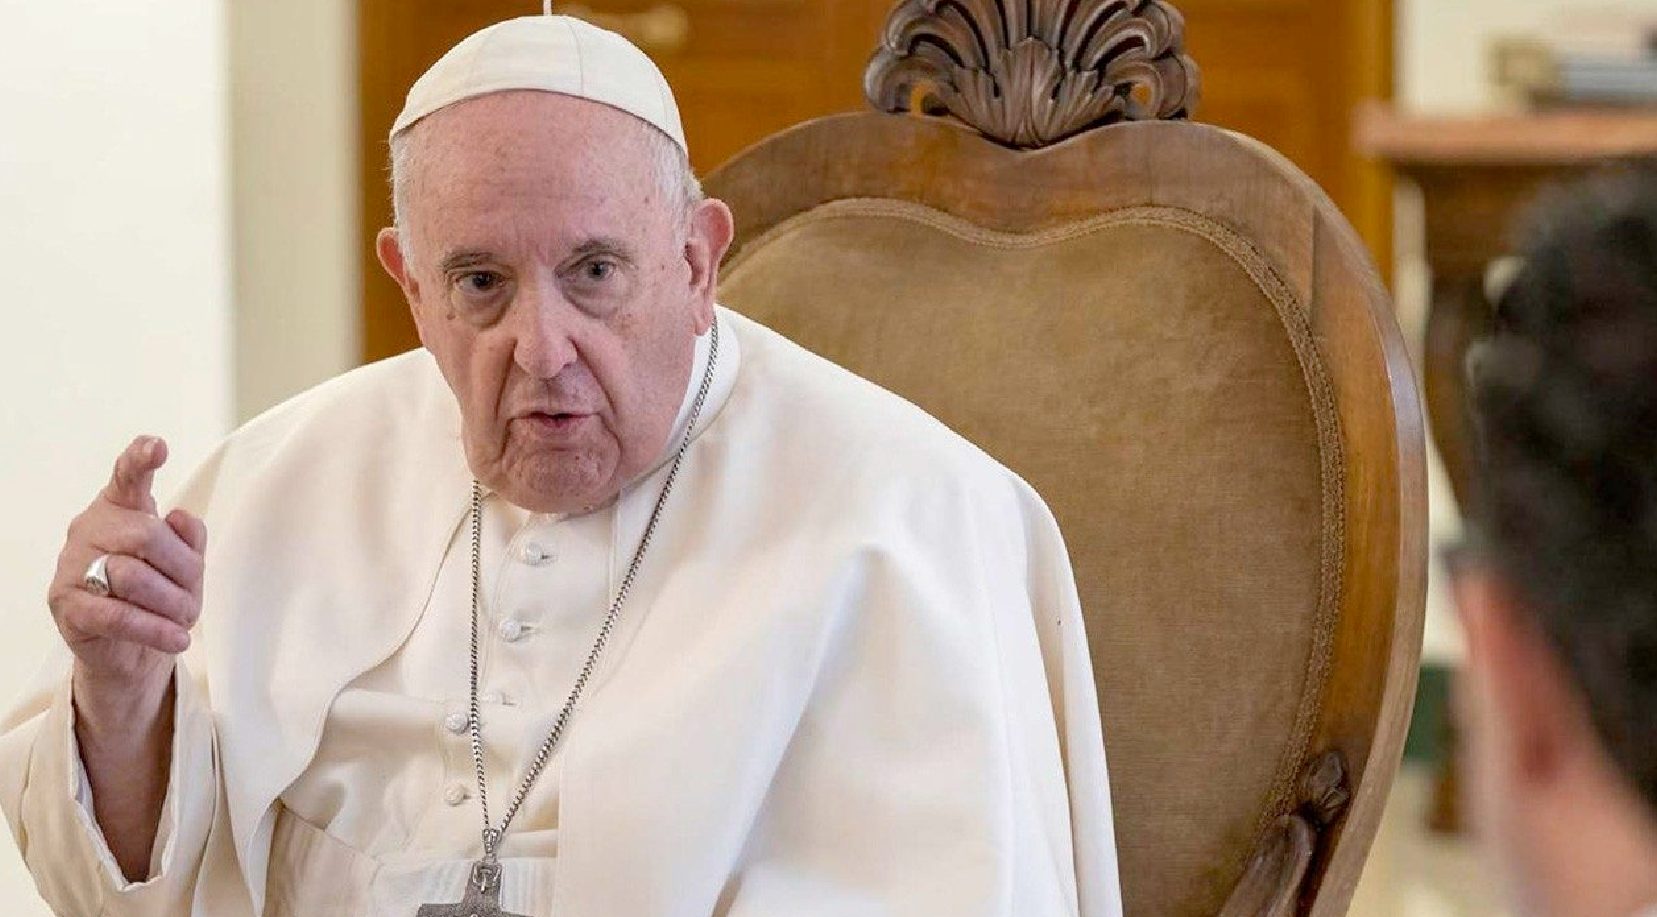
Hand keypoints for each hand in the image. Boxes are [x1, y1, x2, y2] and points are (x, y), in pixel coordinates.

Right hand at [48, 436, 205, 706]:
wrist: (129, 650)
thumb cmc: (158, 596)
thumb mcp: (184, 564)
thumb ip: (189, 538)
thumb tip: (179, 518)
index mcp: (119, 509)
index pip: (127, 477)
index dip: (140, 460)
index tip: (158, 447)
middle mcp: (90, 528)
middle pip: (146, 534)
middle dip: (183, 569)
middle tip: (194, 598)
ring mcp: (72, 566)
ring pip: (132, 575)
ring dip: (171, 603)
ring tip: (183, 620)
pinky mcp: (67, 606)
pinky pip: (118, 615)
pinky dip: (154, 629)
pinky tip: (177, 638)